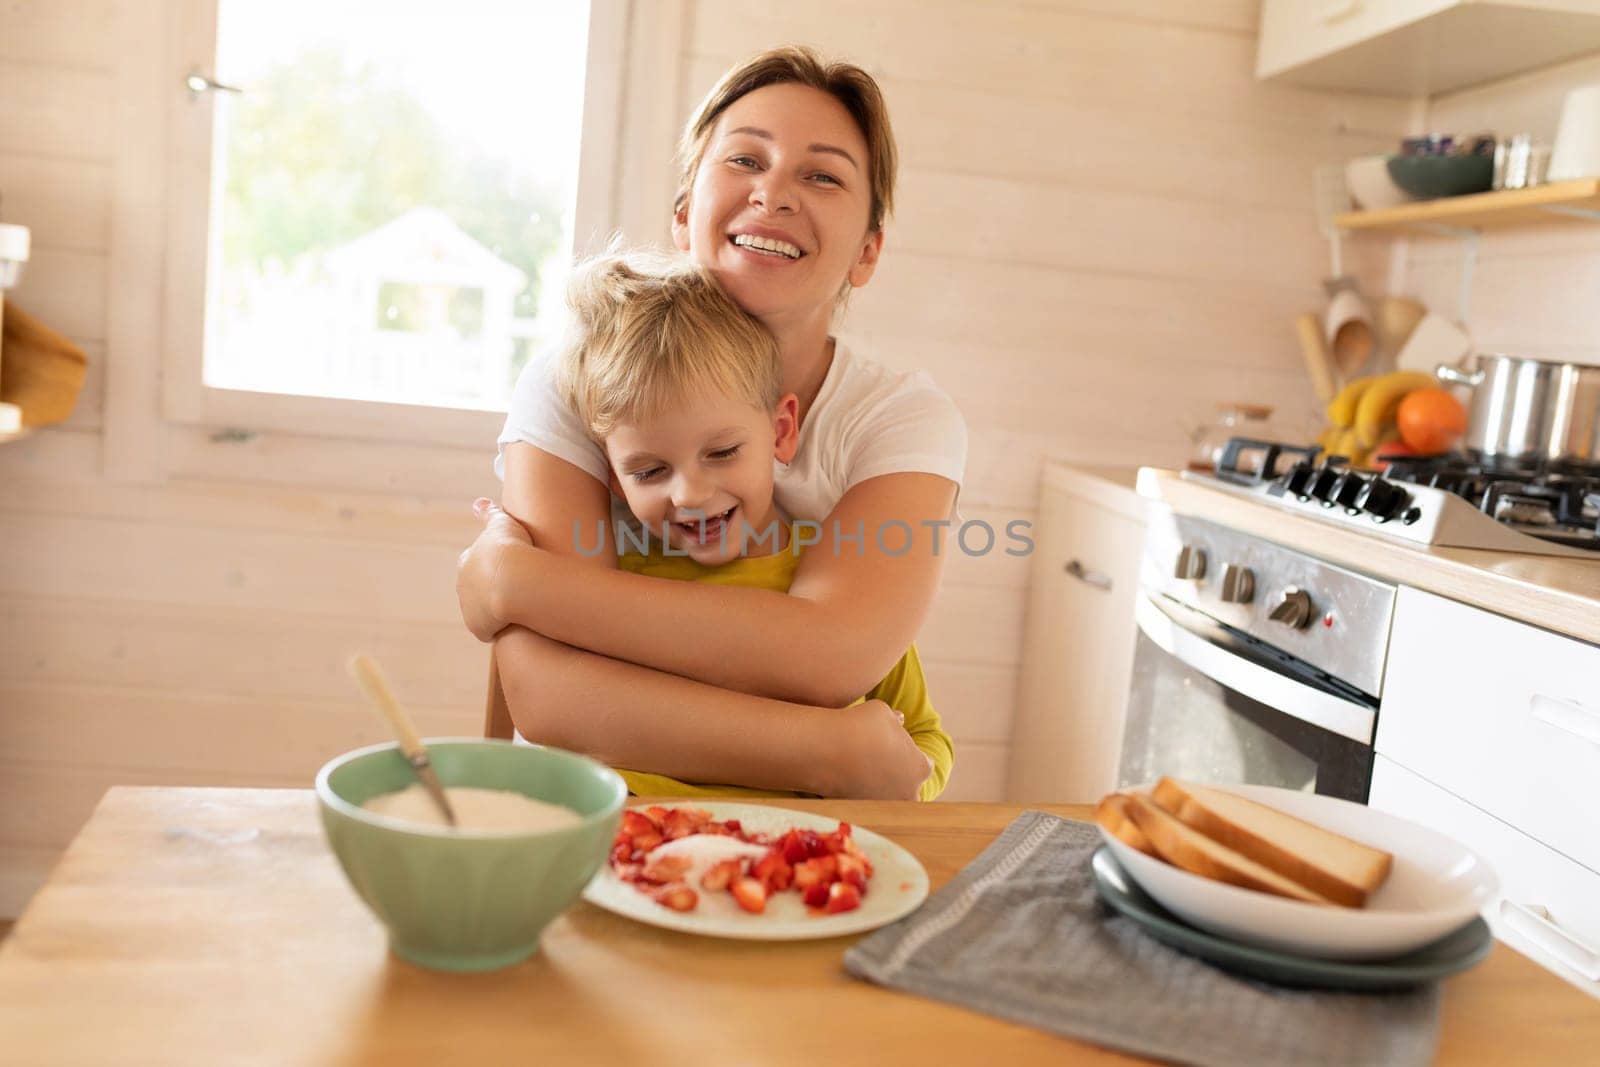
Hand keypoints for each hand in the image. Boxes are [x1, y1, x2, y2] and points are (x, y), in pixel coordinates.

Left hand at [455, 498, 533, 641]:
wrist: (515, 581)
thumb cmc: (512, 548)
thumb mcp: (502, 524)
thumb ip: (489, 513)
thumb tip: (478, 502)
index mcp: (466, 561)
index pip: (476, 566)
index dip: (494, 567)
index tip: (511, 568)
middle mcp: (462, 586)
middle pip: (476, 590)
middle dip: (492, 590)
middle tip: (517, 589)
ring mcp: (468, 608)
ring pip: (481, 611)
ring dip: (495, 611)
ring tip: (519, 609)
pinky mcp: (478, 627)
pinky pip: (488, 629)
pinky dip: (499, 627)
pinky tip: (515, 623)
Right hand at [833, 699, 934, 799]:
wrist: (825, 750)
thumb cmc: (859, 726)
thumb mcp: (883, 712)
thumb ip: (895, 719)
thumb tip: (899, 719)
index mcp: (920, 768)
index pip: (924, 765)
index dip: (910, 754)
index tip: (895, 747)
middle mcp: (907, 793)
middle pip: (909, 788)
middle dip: (899, 778)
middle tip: (881, 762)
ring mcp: (884, 806)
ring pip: (888, 800)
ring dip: (880, 789)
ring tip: (862, 770)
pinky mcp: (861, 812)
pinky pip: (865, 805)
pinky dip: (859, 794)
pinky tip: (846, 776)